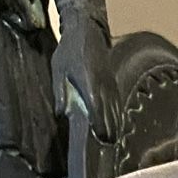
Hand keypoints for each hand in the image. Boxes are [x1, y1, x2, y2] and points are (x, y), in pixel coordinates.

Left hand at [52, 15, 120, 142]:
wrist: (87, 31)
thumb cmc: (69, 51)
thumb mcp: (59, 70)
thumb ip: (60, 92)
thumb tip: (61, 113)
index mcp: (89, 84)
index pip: (97, 110)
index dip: (100, 125)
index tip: (101, 138)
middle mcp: (103, 87)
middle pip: (109, 114)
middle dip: (109, 130)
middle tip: (108, 146)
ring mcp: (110, 85)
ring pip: (115, 109)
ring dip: (115, 125)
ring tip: (113, 140)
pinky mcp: (113, 82)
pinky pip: (117, 102)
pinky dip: (118, 114)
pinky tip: (117, 124)